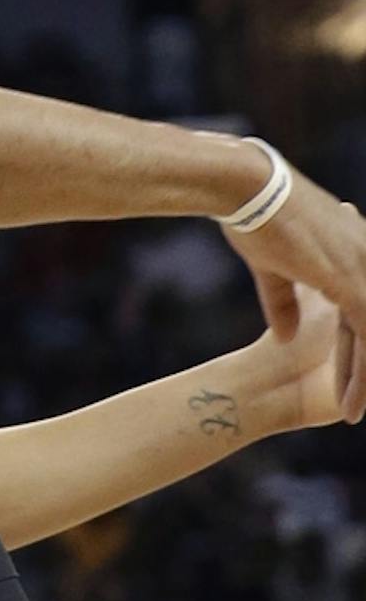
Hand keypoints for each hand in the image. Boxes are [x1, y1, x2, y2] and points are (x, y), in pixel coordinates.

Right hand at [225, 169, 365, 418]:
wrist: (247, 188)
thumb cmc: (253, 215)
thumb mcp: (272, 266)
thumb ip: (285, 302)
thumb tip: (285, 335)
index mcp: (354, 252)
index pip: (362, 310)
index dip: (355, 349)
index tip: (349, 377)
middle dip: (363, 369)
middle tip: (356, 400)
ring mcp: (364, 270)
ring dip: (363, 380)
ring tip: (352, 412)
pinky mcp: (353, 284)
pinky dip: (361, 375)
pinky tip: (353, 402)